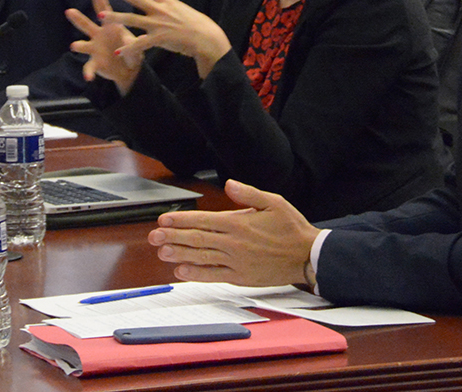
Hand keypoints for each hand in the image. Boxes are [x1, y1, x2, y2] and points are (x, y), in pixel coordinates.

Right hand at [66, 0, 142, 94]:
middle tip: (69, 11)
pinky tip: (88, 78)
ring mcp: (94, 49)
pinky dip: (88, 72)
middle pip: (87, 25)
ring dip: (79, 46)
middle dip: (78, 18)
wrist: (129, 68)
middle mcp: (98, 35)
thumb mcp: (135, 44)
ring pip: (83, 45)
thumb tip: (138, 39)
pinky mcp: (94, 62)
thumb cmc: (131, 49)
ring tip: (74, 46)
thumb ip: (132, 42)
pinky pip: (89, 67)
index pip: (103, 9)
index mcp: (110, 26)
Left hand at [98, 0, 230, 78]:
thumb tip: (162, 6)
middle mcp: (161, 10)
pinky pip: (141, 44)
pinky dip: (129, 48)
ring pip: (133, 19)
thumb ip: (168, 9)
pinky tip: (117, 52)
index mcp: (167, 1)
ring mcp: (160, 24)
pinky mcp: (160, 39)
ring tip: (100, 16)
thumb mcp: (182, 12)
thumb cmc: (198, 26)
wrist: (208, 39)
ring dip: (116, 17)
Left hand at [147, 180, 320, 285]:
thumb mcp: (274, 201)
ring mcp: (236, 262)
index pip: (203, 221)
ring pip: (201, 257)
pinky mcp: (240, 277)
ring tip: (161, 251)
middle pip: (197, 239)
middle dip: (172, 236)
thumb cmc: (291, 227)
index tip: (164, 219)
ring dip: (179, 254)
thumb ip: (248, 193)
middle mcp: (234, 243)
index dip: (181, 220)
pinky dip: (196, 273)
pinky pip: (214, 275)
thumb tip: (229, 184)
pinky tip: (181, 271)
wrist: (307, 256)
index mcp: (239, 223)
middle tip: (153, 235)